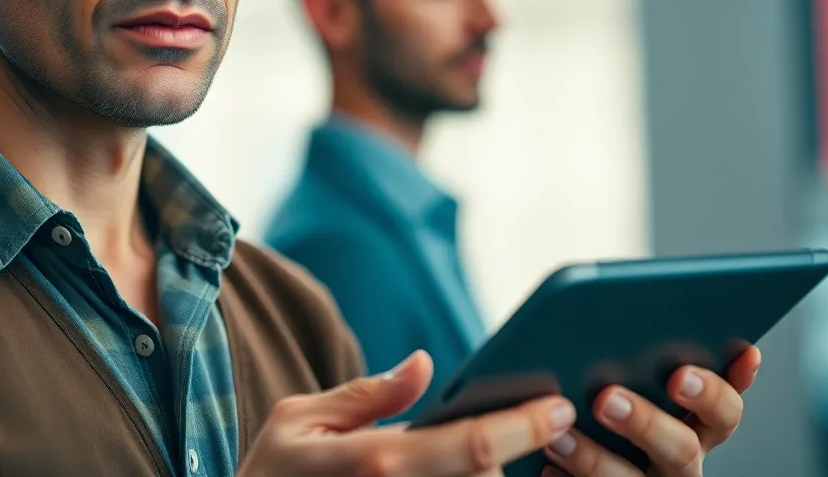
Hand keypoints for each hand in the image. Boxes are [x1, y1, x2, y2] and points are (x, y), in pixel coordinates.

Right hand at [239, 351, 576, 476]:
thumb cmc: (269, 475)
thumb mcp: (300, 419)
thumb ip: (367, 395)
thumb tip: (425, 363)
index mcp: (377, 462)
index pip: (472, 445)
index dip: (524, 425)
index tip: (558, 407)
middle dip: (520, 458)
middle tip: (547, 431)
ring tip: (522, 455)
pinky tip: (480, 474)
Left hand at [540, 346, 760, 476]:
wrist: (584, 471)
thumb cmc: (607, 397)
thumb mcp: (634, 379)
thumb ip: (639, 360)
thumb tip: (612, 319)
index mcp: (697, 427)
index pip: (724, 412)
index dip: (713, 392)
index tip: (682, 372)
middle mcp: (679, 461)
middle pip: (682, 448)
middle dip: (645, 422)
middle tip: (606, 399)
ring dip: (593, 458)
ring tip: (559, 436)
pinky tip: (546, 468)